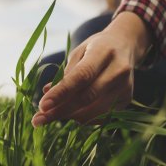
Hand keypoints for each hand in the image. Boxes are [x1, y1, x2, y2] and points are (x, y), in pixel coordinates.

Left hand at [32, 12, 150, 126]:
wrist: (125, 45)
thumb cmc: (95, 48)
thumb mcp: (78, 52)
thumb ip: (65, 74)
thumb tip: (46, 95)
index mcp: (104, 52)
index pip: (81, 76)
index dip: (60, 93)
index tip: (42, 105)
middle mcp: (118, 70)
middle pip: (87, 98)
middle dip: (60, 111)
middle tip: (38, 120)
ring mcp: (125, 87)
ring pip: (93, 112)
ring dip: (69, 116)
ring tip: (51, 115)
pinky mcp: (128, 99)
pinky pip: (101, 116)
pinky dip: (83, 118)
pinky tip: (71, 112)